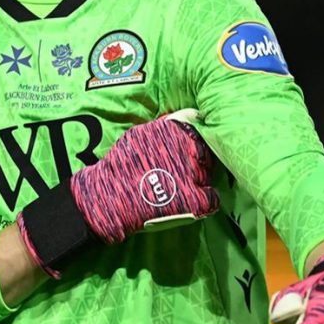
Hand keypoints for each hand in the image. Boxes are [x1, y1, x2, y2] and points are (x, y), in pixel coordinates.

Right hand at [71, 109, 218, 243]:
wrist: (111, 197)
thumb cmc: (121, 166)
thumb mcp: (139, 135)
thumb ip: (161, 128)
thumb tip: (177, 121)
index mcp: (175, 130)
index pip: (195, 121)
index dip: (192, 133)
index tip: (188, 141)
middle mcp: (189, 148)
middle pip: (204, 149)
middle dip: (197, 157)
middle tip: (181, 169)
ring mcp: (195, 173)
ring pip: (208, 172)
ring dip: (198, 178)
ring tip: (178, 187)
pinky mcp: (197, 199)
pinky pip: (212, 198)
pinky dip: (203, 200)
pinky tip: (190, 202)